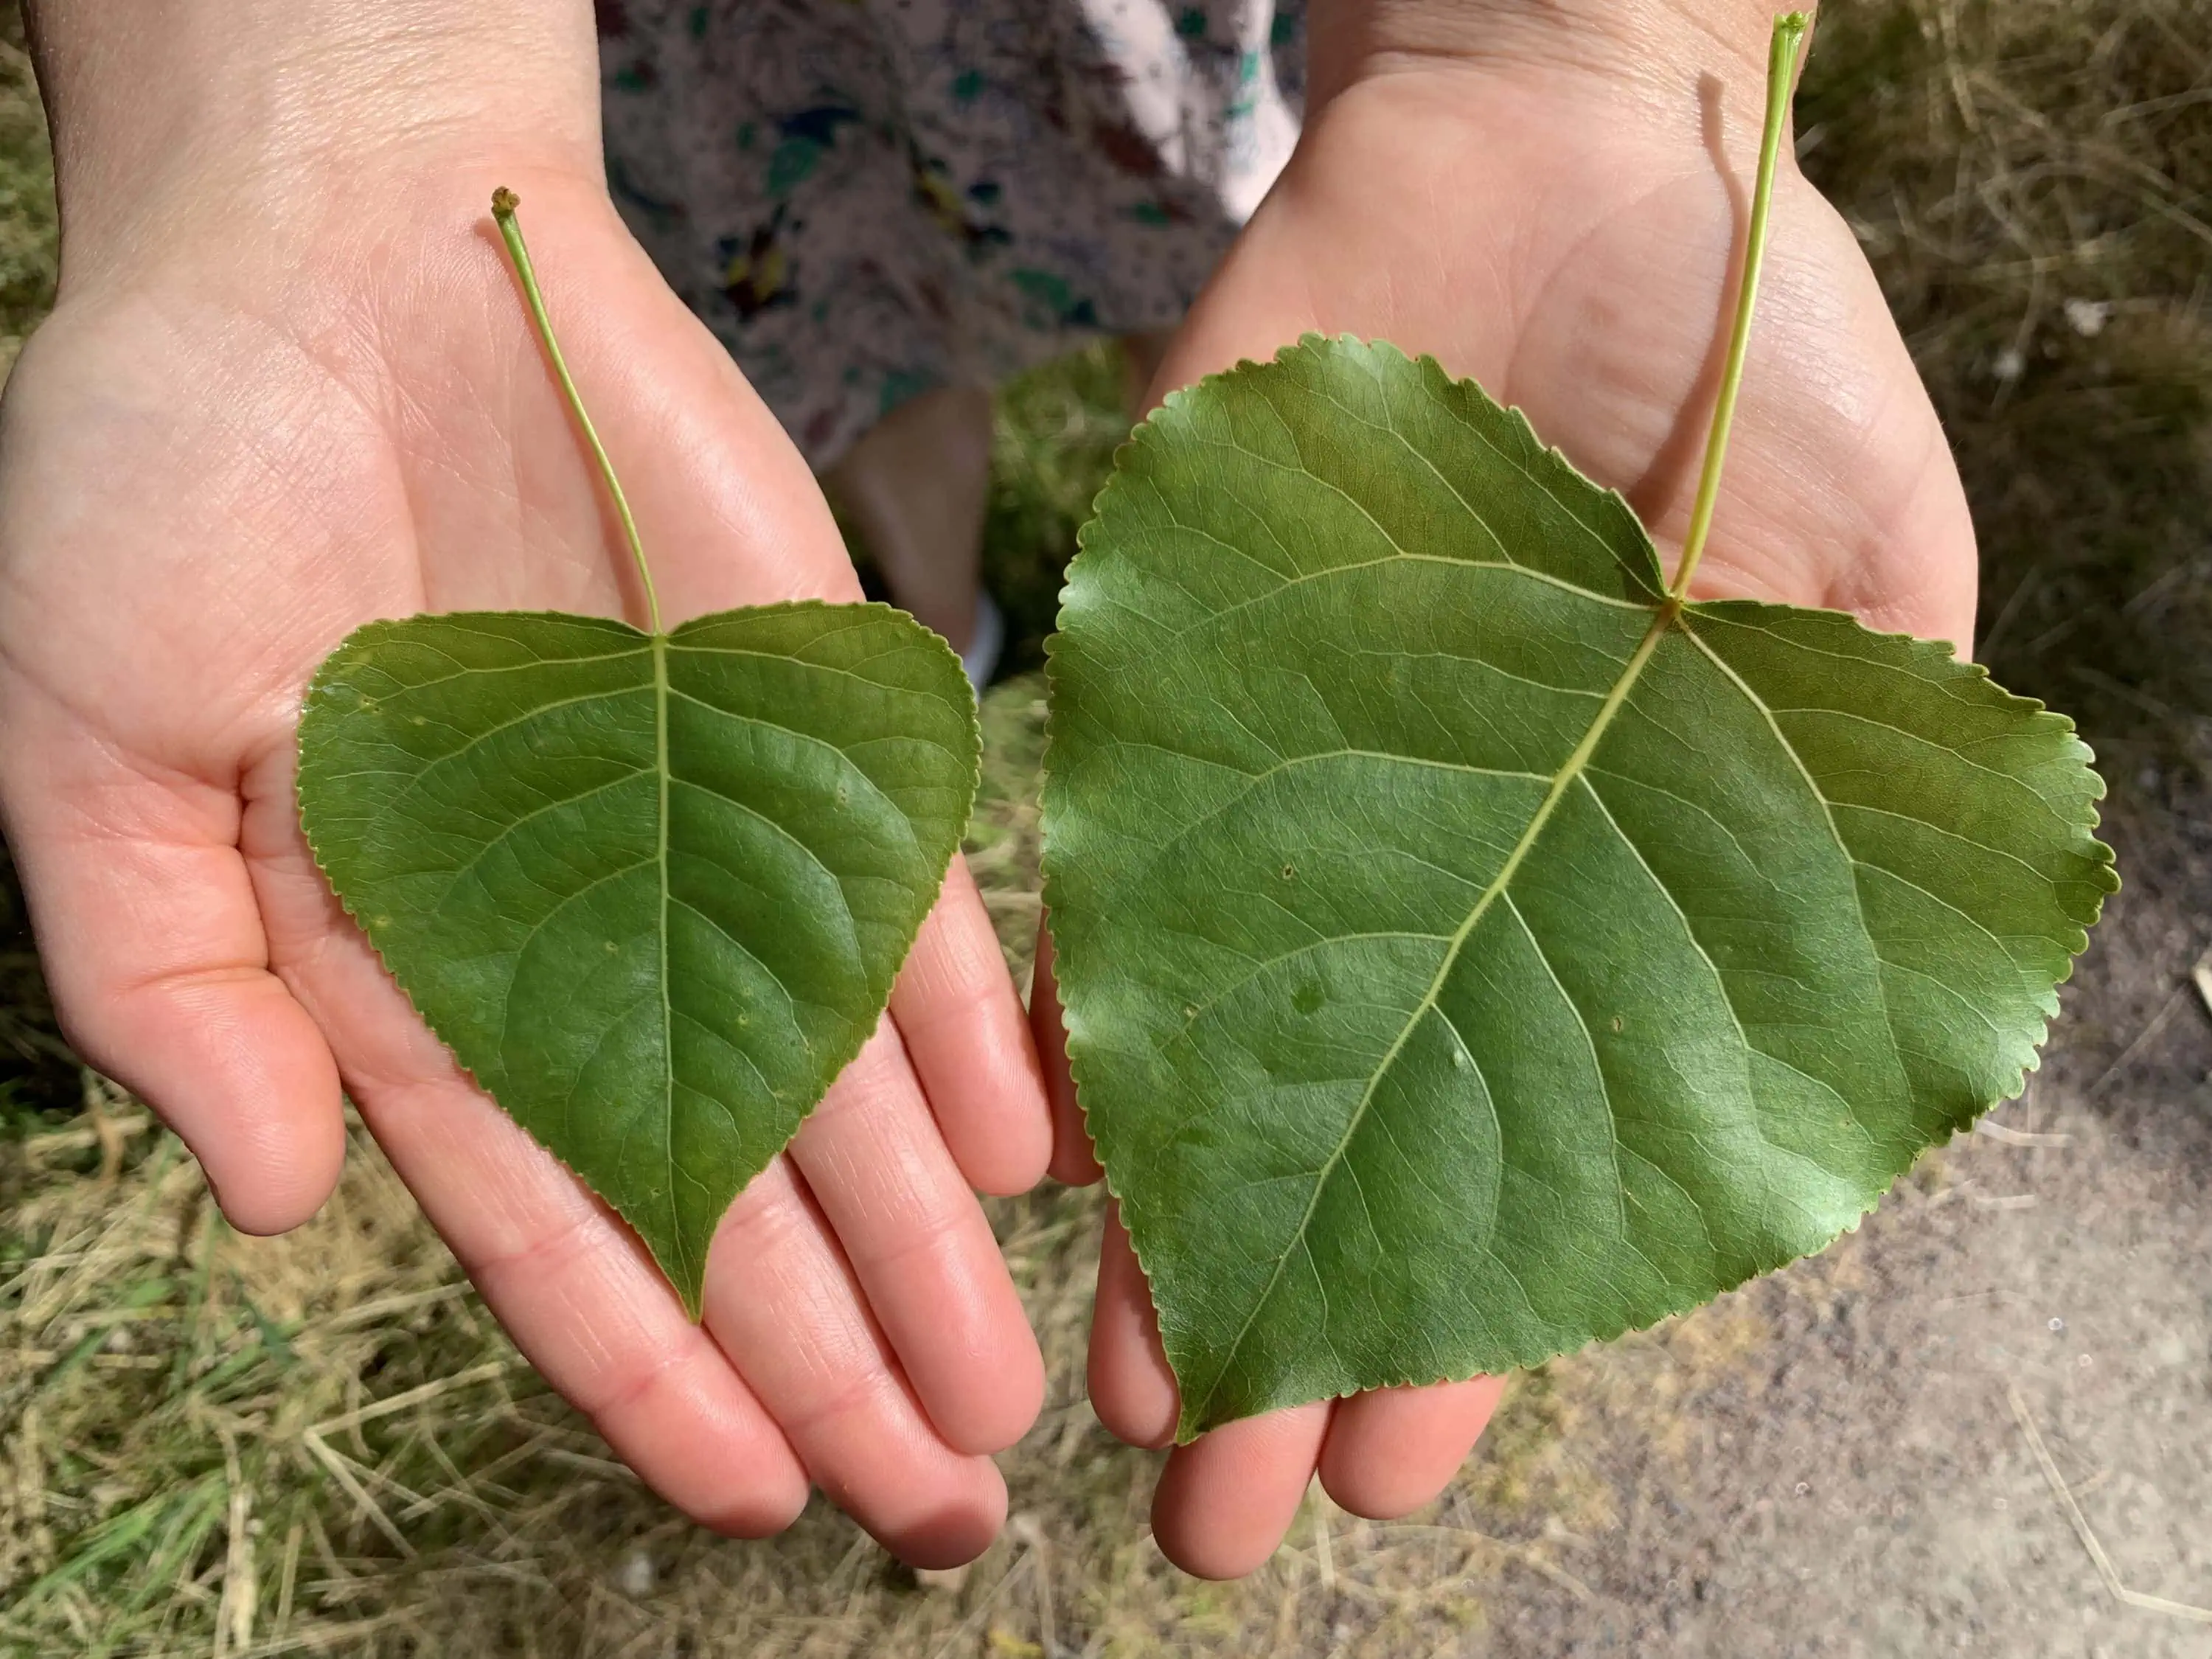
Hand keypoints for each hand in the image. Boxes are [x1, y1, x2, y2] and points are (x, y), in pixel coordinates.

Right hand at [0, 132, 1052, 1563]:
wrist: (340, 236)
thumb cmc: (173, 473)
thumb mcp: (88, 745)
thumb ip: (171, 990)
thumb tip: (272, 1202)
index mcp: (406, 966)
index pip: (549, 1215)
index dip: (650, 1365)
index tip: (754, 1493)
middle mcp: (580, 923)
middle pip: (728, 1186)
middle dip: (829, 1355)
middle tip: (941, 1505)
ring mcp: (704, 820)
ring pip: (840, 1076)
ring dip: (926, 1240)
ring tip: (1009, 1389)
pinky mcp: (805, 709)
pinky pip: (907, 889)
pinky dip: (974, 1020)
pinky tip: (1030, 1155)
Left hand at [1032, 0, 1974, 1576]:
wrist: (1569, 143)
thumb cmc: (1766, 352)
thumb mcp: (1873, 603)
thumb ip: (1853, 831)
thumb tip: (1803, 1086)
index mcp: (1618, 898)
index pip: (1539, 1163)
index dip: (1468, 1330)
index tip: (1383, 1471)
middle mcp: (1444, 881)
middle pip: (1357, 1148)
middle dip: (1285, 1338)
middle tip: (1212, 1521)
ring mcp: (1295, 797)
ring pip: (1216, 1056)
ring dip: (1163, 1235)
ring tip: (1118, 1407)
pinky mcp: (1172, 693)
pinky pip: (1106, 881)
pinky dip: (1068, 1021)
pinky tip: (1045, 1172)